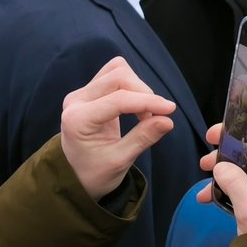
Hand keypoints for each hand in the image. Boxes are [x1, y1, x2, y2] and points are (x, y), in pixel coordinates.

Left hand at [58, 57, 175, 199]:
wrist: (75, 176)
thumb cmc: (94, 174)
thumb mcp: (119, 161)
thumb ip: (142, 138)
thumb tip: (168, 120)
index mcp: (77, 120)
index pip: (118, 100)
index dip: (148, 102)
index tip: (170, 110)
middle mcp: (76, 101)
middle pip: (118, 76)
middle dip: (143, 93)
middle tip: (155, 117)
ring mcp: (81, 94)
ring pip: (117, 70)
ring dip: (138, 87)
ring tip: (144, 113)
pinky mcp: (89, 91)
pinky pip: (114, 75)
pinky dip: (132, 86)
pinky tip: (136, 106)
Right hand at [196, 120, 246, 234]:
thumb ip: (234, 183)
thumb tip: (220, 167)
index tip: (236, 116)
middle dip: (230, 146)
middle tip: (210, 142)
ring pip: (243, 170)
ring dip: (222, 168)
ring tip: (203, 170)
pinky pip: (238, 190)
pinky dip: (222, 190)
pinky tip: (203, 197)